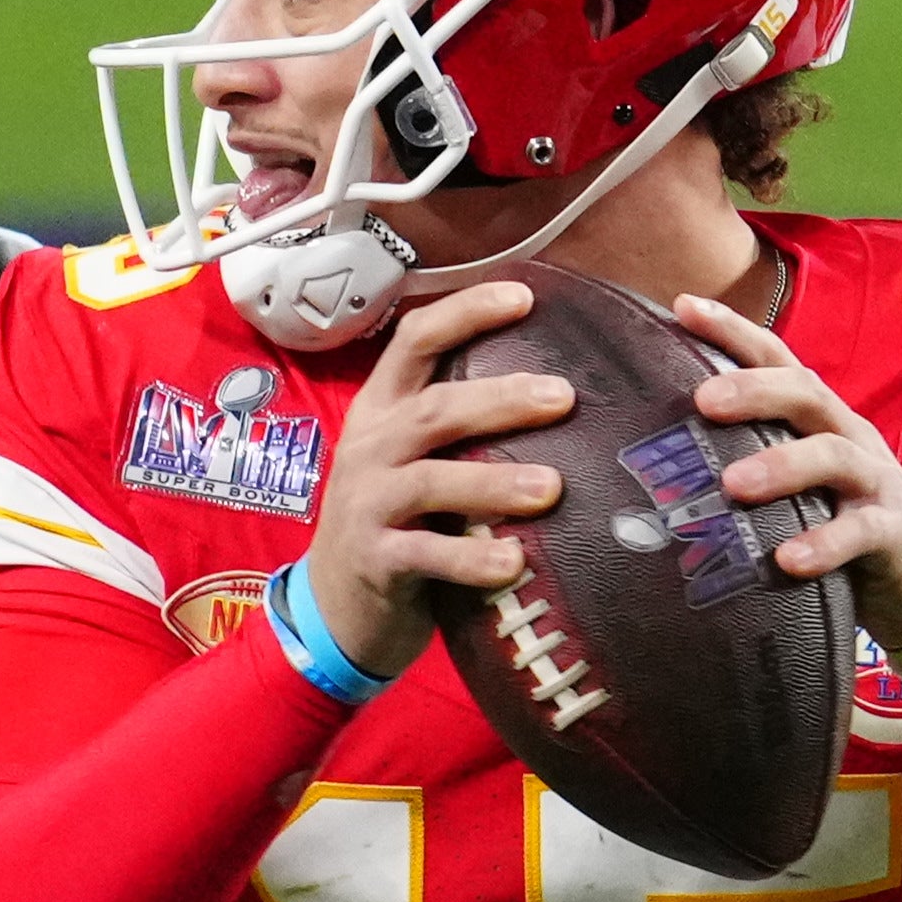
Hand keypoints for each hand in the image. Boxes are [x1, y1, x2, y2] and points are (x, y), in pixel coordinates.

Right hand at [295, 277, 568, 679]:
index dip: (465, 313)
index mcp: (383, 410)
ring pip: (429, 480)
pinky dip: (470, 559)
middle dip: (499, 399)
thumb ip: (464, 430)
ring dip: (492, 482)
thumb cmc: (401, 522)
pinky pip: (424, 555)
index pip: (415, 341)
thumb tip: (559, 394)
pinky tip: (513, 561)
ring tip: (552, 487)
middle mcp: (370, 447)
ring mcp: (366, 503)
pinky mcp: (374, 560)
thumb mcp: (417, 461)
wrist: (338, 605)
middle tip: (564, 396)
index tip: (524, 296)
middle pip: (434, 409)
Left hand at [667, 290, 901, 650]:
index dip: (733, 330)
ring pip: (834, 456)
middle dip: (755, 389)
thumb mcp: (800, 480)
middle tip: (702, 401)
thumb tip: (657, 463)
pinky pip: (861, 532)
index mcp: (820, 418)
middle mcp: (849, 436)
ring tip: (733, 484)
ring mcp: (875, 482)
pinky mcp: (893, 532)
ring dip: (783, 465)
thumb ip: (749, 459)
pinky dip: (824, 543)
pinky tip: (788, 559)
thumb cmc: (842, 518)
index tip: (681, 307)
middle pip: (806, 393)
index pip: (778, 359)